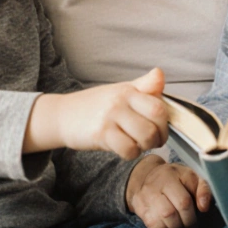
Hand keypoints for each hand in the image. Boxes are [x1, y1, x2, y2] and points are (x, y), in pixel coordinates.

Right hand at [27, 68, 168, 158]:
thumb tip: (160, 73)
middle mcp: (120, 101)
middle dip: (159, 137)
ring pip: (145, 137)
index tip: (159, 128)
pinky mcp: (100, 134)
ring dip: (145, 146)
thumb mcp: (119, 91)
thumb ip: (143, 86)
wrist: (63, 115)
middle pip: (156, 123)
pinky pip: (128, 149)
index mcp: (128, 90)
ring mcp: (110, 117)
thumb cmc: (94, 105)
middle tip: (151, 140)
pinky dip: (130, 153)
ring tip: (136, 144)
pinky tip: (123, 148)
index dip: (165, 122)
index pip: (160, 106)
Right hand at [126, 156, 211, 227]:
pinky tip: (169, 221)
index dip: (192, 214)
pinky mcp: (139, 209)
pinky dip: (164, 227)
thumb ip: (203, 189)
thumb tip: (204, 207)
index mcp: (169, 175)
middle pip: (170, 213)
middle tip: (190, 224)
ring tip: (181, 223)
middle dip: (184, 223)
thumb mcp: (191, 177)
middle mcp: (153, 187)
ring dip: (175, 226)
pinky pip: (154, 226)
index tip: (197, 217)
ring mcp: (143, 198)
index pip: (183, 201)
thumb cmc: (175, 177)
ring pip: (162, 221)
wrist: (147, 175)